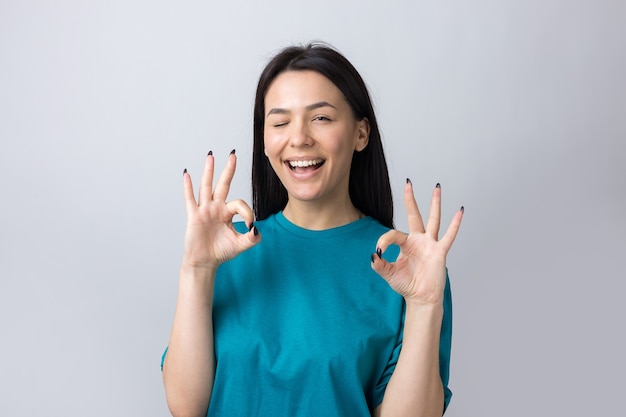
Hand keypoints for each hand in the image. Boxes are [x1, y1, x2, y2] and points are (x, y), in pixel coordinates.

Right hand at [182, 151, 259, 270]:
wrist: (205, 263)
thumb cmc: (221, 252)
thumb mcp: (241, 245)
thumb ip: (253, 238)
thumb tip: (256, 228)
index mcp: (228, 212)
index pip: (240, 204)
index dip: (247, 212)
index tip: (249, 226)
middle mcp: (216, 207)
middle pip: (223, 184)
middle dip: (228, 169)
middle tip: (233, 154)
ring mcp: (205, 210)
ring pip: (207, 186)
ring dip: (209, 171)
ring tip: (211, 156)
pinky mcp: (194, 216)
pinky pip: (190, 199)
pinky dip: (188, 187)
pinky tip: (187, 174)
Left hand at [371, 181, 462, 304]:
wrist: (420, 298)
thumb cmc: (406, 285)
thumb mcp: (389, 274)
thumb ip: (379, 265)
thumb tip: (373, 255)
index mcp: (405, 244)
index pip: (393, 234)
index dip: (384, 241)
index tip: (379, 251)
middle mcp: (418, 240)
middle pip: (414, 215)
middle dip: (410, 199)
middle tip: (408, 183)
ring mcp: (430, 244)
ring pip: (433, 220)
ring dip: (435, 204)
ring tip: (437, 187)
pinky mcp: (439, 252)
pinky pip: (448, 236)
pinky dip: (455, 224)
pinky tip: (460, 211)